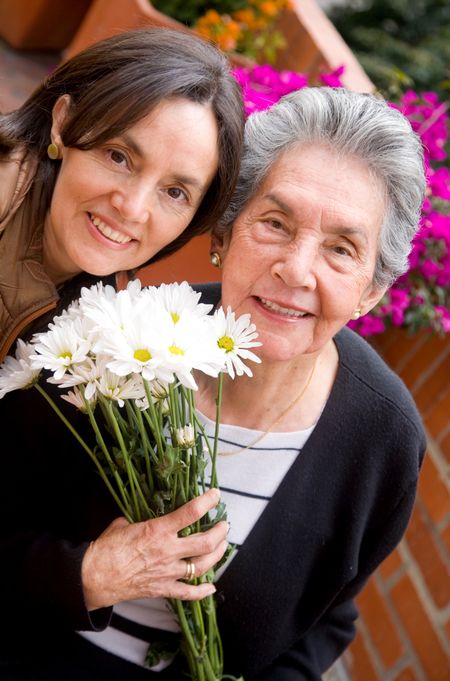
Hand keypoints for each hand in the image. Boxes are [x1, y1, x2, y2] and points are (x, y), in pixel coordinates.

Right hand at [81, 488, 227, 609]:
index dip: (207, 502)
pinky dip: (202, 591)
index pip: (190, 513)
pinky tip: (212, 587)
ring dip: (217, 555)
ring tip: (222, 545)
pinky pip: (188, 593)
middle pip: (204, 542)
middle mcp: (167, 551)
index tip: (215, 494)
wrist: (93, 577)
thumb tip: (144, 516)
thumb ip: (140, 519)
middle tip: (224, 524)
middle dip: (219, 532)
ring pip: (202, 566)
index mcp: (157, 530)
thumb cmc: (106, 548)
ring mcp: (167, 572)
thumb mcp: (123, 523)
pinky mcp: (163, 589)